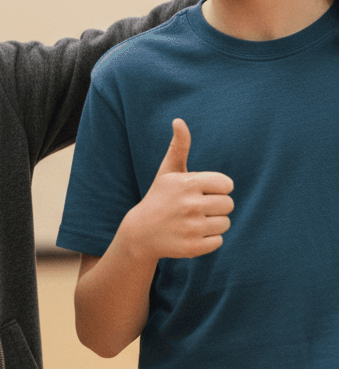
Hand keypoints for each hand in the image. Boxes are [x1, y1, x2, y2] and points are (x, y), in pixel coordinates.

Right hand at [121, 118, 233, 260]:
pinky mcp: (193, 247)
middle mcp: (189, 205)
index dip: (216, 188)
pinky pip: (218, 241)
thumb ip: (178, 147)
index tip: (200, 192)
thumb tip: (179, 120)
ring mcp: (191, 227)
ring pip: (225, 223)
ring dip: (213, 223)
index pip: (227, 185)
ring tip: (193, 222)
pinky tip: (191, 235)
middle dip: (216, 206)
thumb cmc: (159, 197)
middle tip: (196, 208)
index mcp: (187, 183)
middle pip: (229, 204)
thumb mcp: (167, 172)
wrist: (140, 232)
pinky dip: (208, 240)